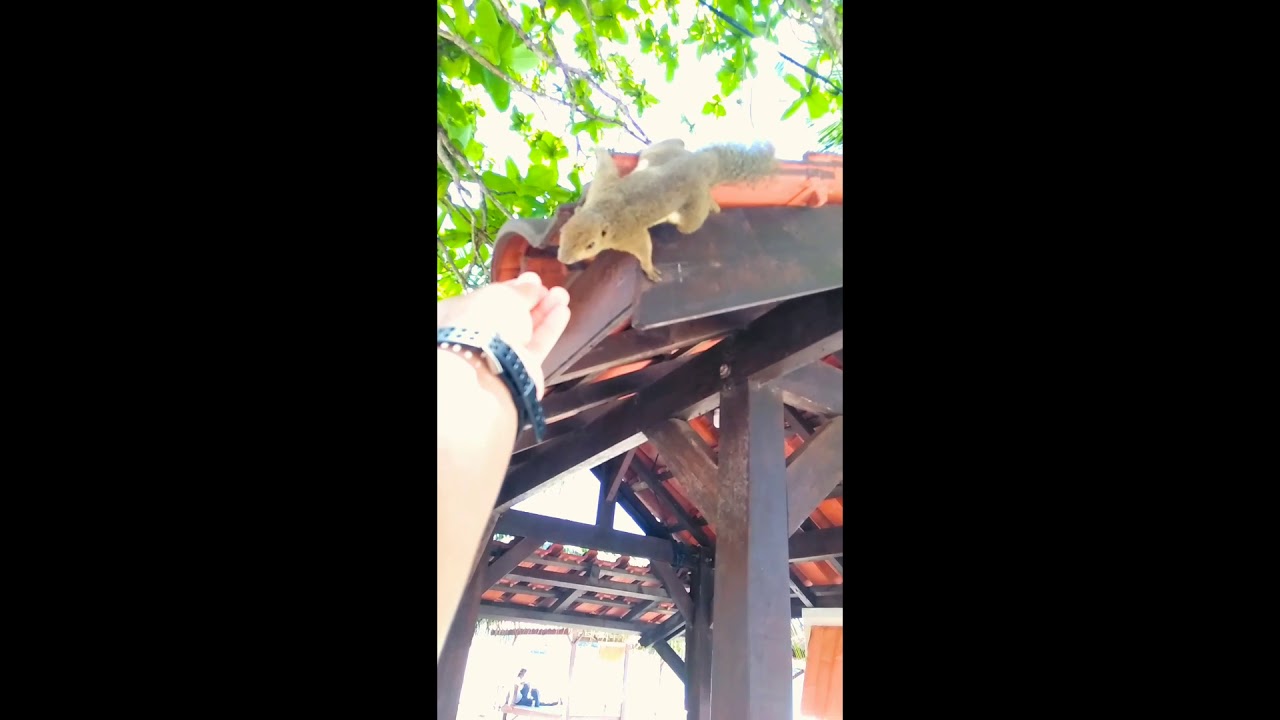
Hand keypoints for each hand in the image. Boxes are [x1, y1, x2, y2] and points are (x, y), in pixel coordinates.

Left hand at [436, 272, 570, 398]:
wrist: (488, 367)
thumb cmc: (487, 321)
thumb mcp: (505, 295)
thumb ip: (522, 290)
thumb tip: (534, 285)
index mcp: (461, 313)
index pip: (489, 298)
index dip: (512, 288)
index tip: (532, 279)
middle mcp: (478, 334)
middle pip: (510, 315)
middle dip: (532, 300)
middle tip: (549, 287)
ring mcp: (498, 354)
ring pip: (525, 330)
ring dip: (544, 312)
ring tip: (562, 295)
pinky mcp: (519, 369)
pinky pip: (536, 345)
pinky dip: (549, 329)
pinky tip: (563, 312)